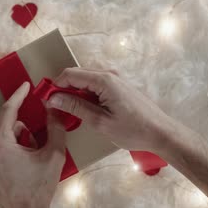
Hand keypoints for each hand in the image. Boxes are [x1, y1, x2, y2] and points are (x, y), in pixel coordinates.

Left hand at [0, 82, 66, 207]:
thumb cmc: (40, 188)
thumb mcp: (54, 155)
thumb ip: (55, 126)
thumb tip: (53, 107)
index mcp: (1, 144)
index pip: (8, 111)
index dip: (18, 96)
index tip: (25, 85)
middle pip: (6, 129)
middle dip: (21, 133)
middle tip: (34, 149)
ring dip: (12, 144)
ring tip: (25, 163)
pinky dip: (3, 155)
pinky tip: (15, 170)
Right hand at [46, 67, 174, 152]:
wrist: (161, 133)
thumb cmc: (133, 130)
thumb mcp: (100, 122)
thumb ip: (75, 108)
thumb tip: (53, 99)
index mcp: (104, 80)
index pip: (69, 74)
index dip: (54, 86)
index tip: (46, 100)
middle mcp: (109, 74)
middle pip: (76, 75)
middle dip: (63, 89)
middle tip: (55, 108)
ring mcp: (115, 79)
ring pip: (85, 80)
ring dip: (74, 93)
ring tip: (69, 112)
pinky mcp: (119, 86)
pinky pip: (95, 85)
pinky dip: (86, 95)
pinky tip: (85, 111)